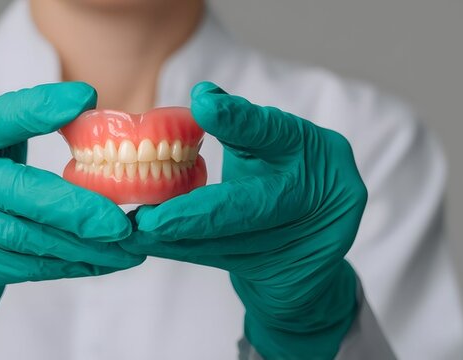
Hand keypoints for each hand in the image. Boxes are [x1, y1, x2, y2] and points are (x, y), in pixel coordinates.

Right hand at [0, 83, 143, 358]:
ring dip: (83, 244)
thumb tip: (93, 113)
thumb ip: (21, 127)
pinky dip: (70, 264)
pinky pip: (28, 267)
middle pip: (16, 192)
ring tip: (126, 245)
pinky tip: (103, 261)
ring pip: (28, 238)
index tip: (85, 99)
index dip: (38, 108)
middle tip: (121, 220)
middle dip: (76, 207)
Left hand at [120, 82, 366, 358]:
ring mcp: (314, 236)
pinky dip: (188, 252)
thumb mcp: (264, 147)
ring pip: (232, 240)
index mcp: (310, 147)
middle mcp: (322, 190)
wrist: (311, 250)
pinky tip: (156, 246)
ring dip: (179, 238)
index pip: (272, 130)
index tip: (202, 104)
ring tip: (139, 232)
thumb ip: (237, 124)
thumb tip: (203, 93)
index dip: (237, 118)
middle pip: (249, 204)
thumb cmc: (278, 181)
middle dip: (191, 213)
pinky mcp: (298, 271)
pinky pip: (230, 262)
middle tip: (147, 217)